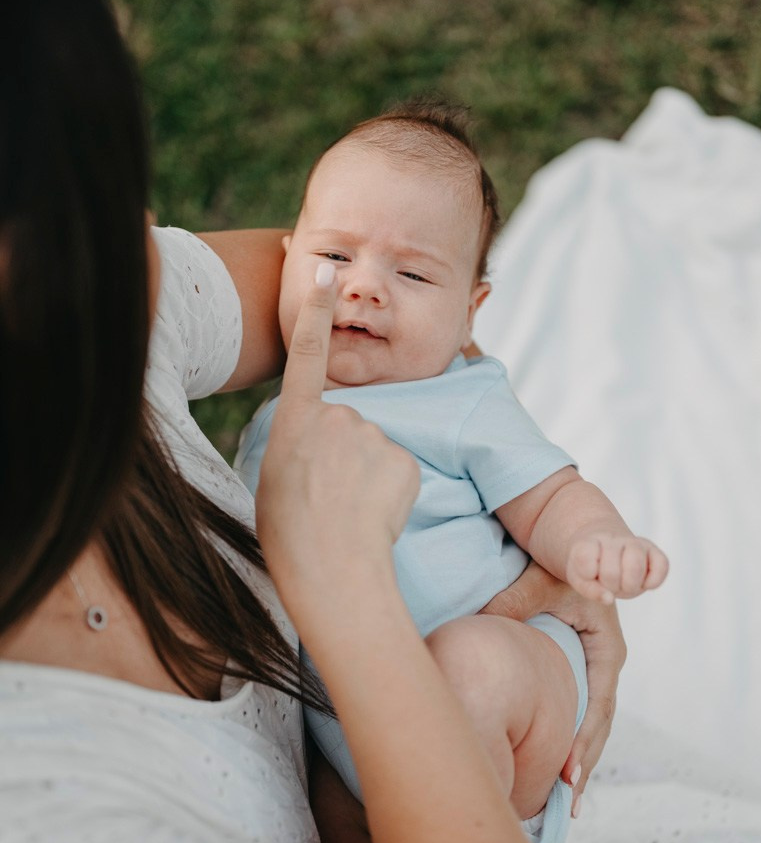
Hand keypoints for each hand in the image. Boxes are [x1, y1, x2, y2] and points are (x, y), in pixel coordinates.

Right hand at [255, 263, 418, 626]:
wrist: (331, 568)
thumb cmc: (291, 535)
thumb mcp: (274, 479)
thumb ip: (300, 446)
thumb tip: (321, 444)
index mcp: (295, 423)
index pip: (305, 355)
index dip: (315, 312)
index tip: (326, 274)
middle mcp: (336, 418)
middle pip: (348, 425)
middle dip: (344, 455)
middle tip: (328, 497)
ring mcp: (372, 436)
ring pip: (375, 448)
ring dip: (366, 475)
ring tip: (350, 510)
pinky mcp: (403, 459)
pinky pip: (397, 469)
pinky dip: (390, 489)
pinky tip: (374, 514)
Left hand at [480, 562, 625, 811]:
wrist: (572, 548)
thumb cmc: (557, 566)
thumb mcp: (536, 583)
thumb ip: (513, 603)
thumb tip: (481, 627)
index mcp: (607, 647)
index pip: (597, 704)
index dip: (583, 742)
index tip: (568, 774)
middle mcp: (605, 664)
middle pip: (598, 725)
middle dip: (584, 764)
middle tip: (566, 803)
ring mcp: (594, 671)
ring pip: (591, 726)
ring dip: (580, 761)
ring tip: (564, 803)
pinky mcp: (580, 673)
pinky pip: (579, 714)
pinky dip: (571, 742)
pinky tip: (556, 770)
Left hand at [565, 531, 668, 604]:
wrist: (603, 546)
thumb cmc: (589, 567)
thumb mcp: (580, 579)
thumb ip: (590, 590)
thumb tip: (609, 599)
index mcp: (588, 543)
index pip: (586, 561)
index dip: (588, 576)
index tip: (589, 574)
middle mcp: (612, 538)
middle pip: (612, 572)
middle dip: (610, 586)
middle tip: (608, 583)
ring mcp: (634, 542)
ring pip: (636, 566)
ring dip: (630, 585)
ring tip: (624, 583)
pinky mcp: (653, 550)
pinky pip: (662, 565)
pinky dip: (653, 581)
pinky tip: (642, 582)